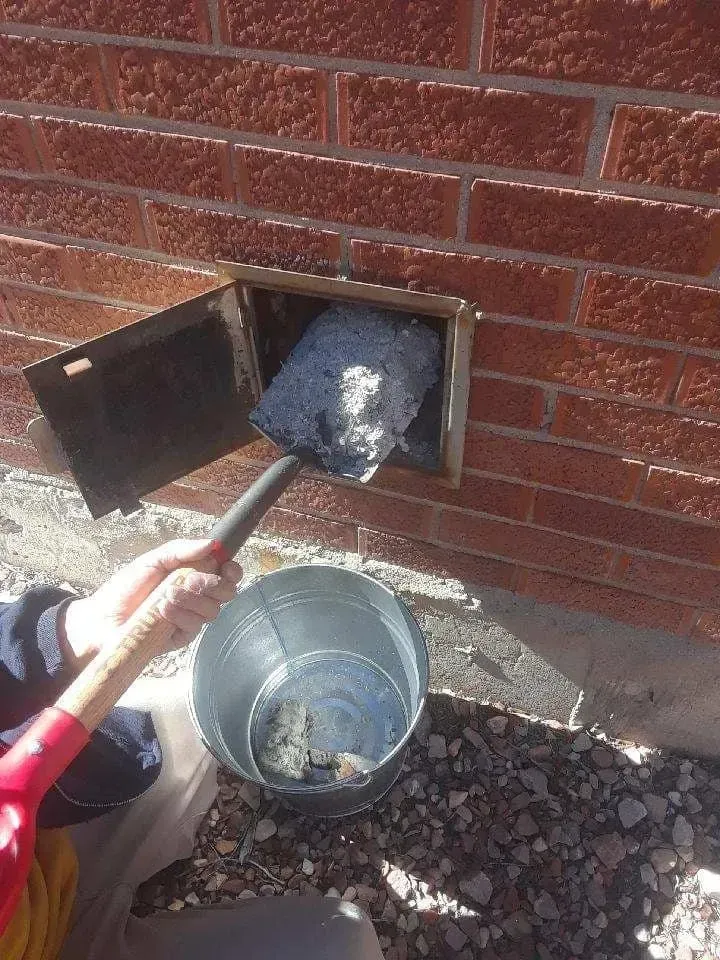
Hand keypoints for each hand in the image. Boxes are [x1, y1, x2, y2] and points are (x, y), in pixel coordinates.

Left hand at [60, 539, 242, 661]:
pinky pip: (194, 627)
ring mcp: (191, 618)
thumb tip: (212, 544)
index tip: (225, 567)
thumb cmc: (125, 588)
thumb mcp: (152, 560)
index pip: (226, 574)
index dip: (232, 570)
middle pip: (226, 593)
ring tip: (165, 596)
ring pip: (212, 611)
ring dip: (191, 600)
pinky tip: (162, 611)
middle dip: (211, 585)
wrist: (101, 618)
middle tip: (189, 581)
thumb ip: (181, 549)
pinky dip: (181, 615)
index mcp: (194, 575)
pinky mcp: (182, 638)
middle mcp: (197, 597)